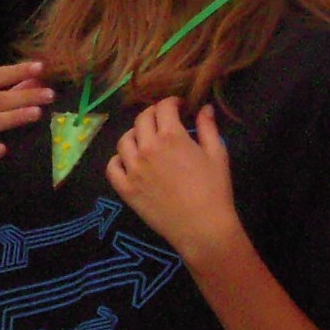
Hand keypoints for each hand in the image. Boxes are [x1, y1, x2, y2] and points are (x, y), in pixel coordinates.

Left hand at [106, 99, 243, 265]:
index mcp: (171, 136)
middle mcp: (146, 149)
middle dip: (153, 114)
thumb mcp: (217, 153)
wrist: (201, 227)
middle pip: (141, 120)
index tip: (179, 107)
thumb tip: (204, 108)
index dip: (171, 103)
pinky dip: (118, 159)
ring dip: (135, 134)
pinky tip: (129, 160)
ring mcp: (132, 169)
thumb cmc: (214, 189)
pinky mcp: (124, 188)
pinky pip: (112, 166)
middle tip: (163, 119)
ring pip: (124, 140)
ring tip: (146, 139)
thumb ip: (208, 127)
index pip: (163, 108)